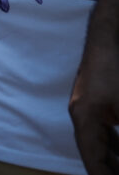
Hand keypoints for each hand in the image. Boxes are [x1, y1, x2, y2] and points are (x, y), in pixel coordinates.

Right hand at [70, 42, 118, 174]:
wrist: (109, 36)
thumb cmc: (115, 69)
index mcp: (85, 120)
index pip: (93, 161)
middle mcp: (83, 116)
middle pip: (95, 154)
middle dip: (108, 168)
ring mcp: (90, 108)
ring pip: (101, 143)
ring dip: (114, 159)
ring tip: (118, 169)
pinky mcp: (99, 102)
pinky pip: (105, 131)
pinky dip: (115, 145)